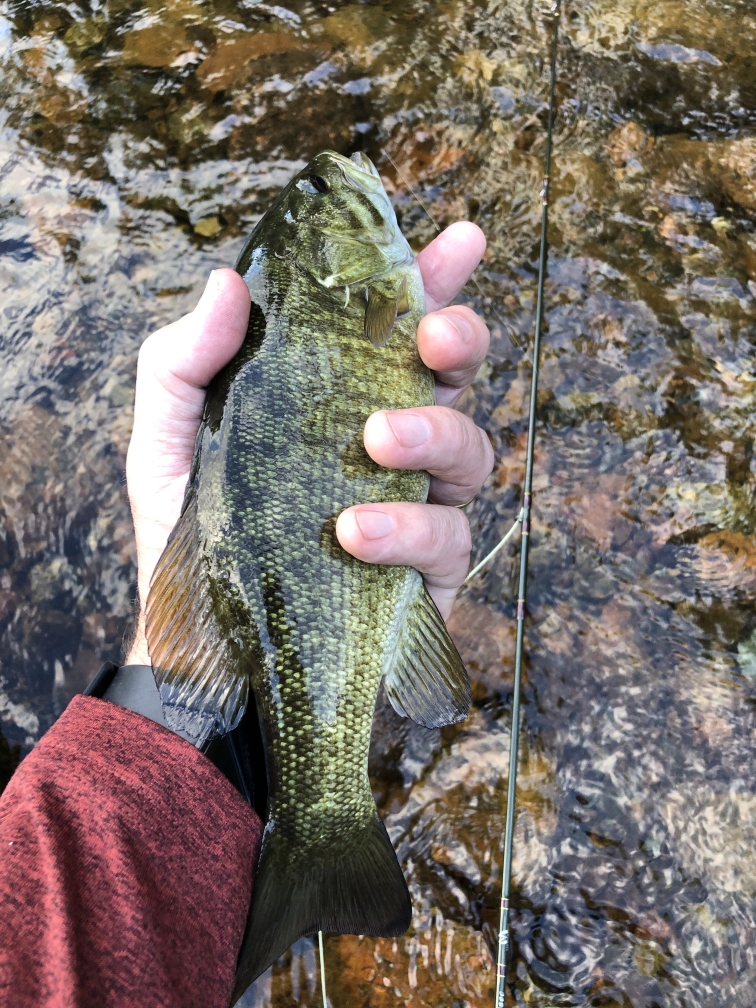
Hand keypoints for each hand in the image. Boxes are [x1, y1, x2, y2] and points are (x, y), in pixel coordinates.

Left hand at [125, 222, 491, 663]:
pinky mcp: (424, 574)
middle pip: (456, 377)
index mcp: (334, 400)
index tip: (459, 240)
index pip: (394, 329)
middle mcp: (385, 446)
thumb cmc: (187, 536)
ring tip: (376, 440)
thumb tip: (229, 282)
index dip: (433, 280)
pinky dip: (406, 527)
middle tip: (435, 338)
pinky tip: (352, 532)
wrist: (198, 647)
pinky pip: (449, 536)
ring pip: (471, 449)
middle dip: (462, 341)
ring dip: (434, 432)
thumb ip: (183, 362)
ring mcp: (412, 507)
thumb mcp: (168, 441)